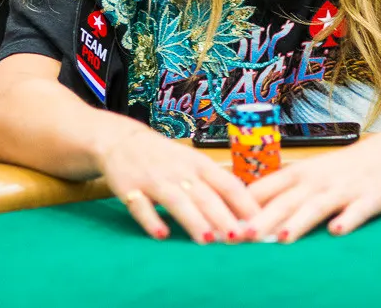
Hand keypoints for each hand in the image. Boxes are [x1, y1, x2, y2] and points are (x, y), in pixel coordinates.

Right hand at [95, 125, 258, 242]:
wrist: (122, 140)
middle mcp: (179, 171)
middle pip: (204, 196)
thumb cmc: (167, 158)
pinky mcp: (130, 189)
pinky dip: (151, 220)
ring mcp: (154, 179)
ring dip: (193, 220)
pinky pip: (141, 206)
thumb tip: (247, 213)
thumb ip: (215, 185)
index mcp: (199, 164)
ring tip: (207, 241)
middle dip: (222, 217)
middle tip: (238, 239)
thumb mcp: (193, 163)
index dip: (243, 203)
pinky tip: (161, 235)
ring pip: (177, 201)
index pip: (227, 183)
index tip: (258, 223)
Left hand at [242, 130, 380, 242]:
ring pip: (316, 207)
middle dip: (263, 219)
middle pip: (286, 201)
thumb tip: (245, 210)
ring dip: (299, 222)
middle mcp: (316, 181)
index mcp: (298, 174)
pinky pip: (356, 211)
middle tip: (242, 237)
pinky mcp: (367, 199)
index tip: (223, 223)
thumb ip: (281, 192)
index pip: (265, 190)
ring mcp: (342, 190)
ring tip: (281, 238)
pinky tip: (336, 231)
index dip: (243, 207)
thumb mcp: (308, 174)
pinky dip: (347, 220)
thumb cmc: (340, 169)